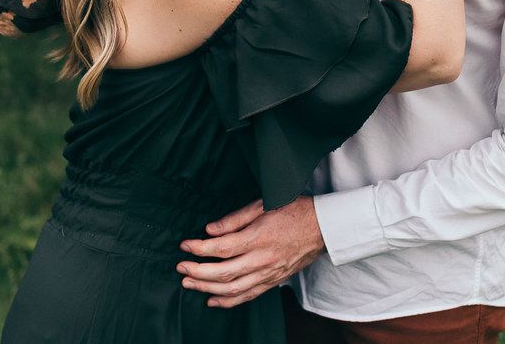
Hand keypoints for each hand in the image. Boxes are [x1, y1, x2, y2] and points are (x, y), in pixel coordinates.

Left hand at [176, 196, 324, 307]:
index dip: (199, 249)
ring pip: (232, 289)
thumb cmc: (295, 210)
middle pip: (222, 272)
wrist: (324, 227)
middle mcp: (262, 260)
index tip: (184, 246)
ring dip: (207, 289)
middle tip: (180, 268)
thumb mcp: (263, 204)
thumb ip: (235, 218)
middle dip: (197, 272)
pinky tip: (213, 300)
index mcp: (257, 238)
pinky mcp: (274, 281)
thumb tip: (211, 229)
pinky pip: (248, 296)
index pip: (220, 248)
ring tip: (189, 284)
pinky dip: (229, 301)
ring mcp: (268, 274)